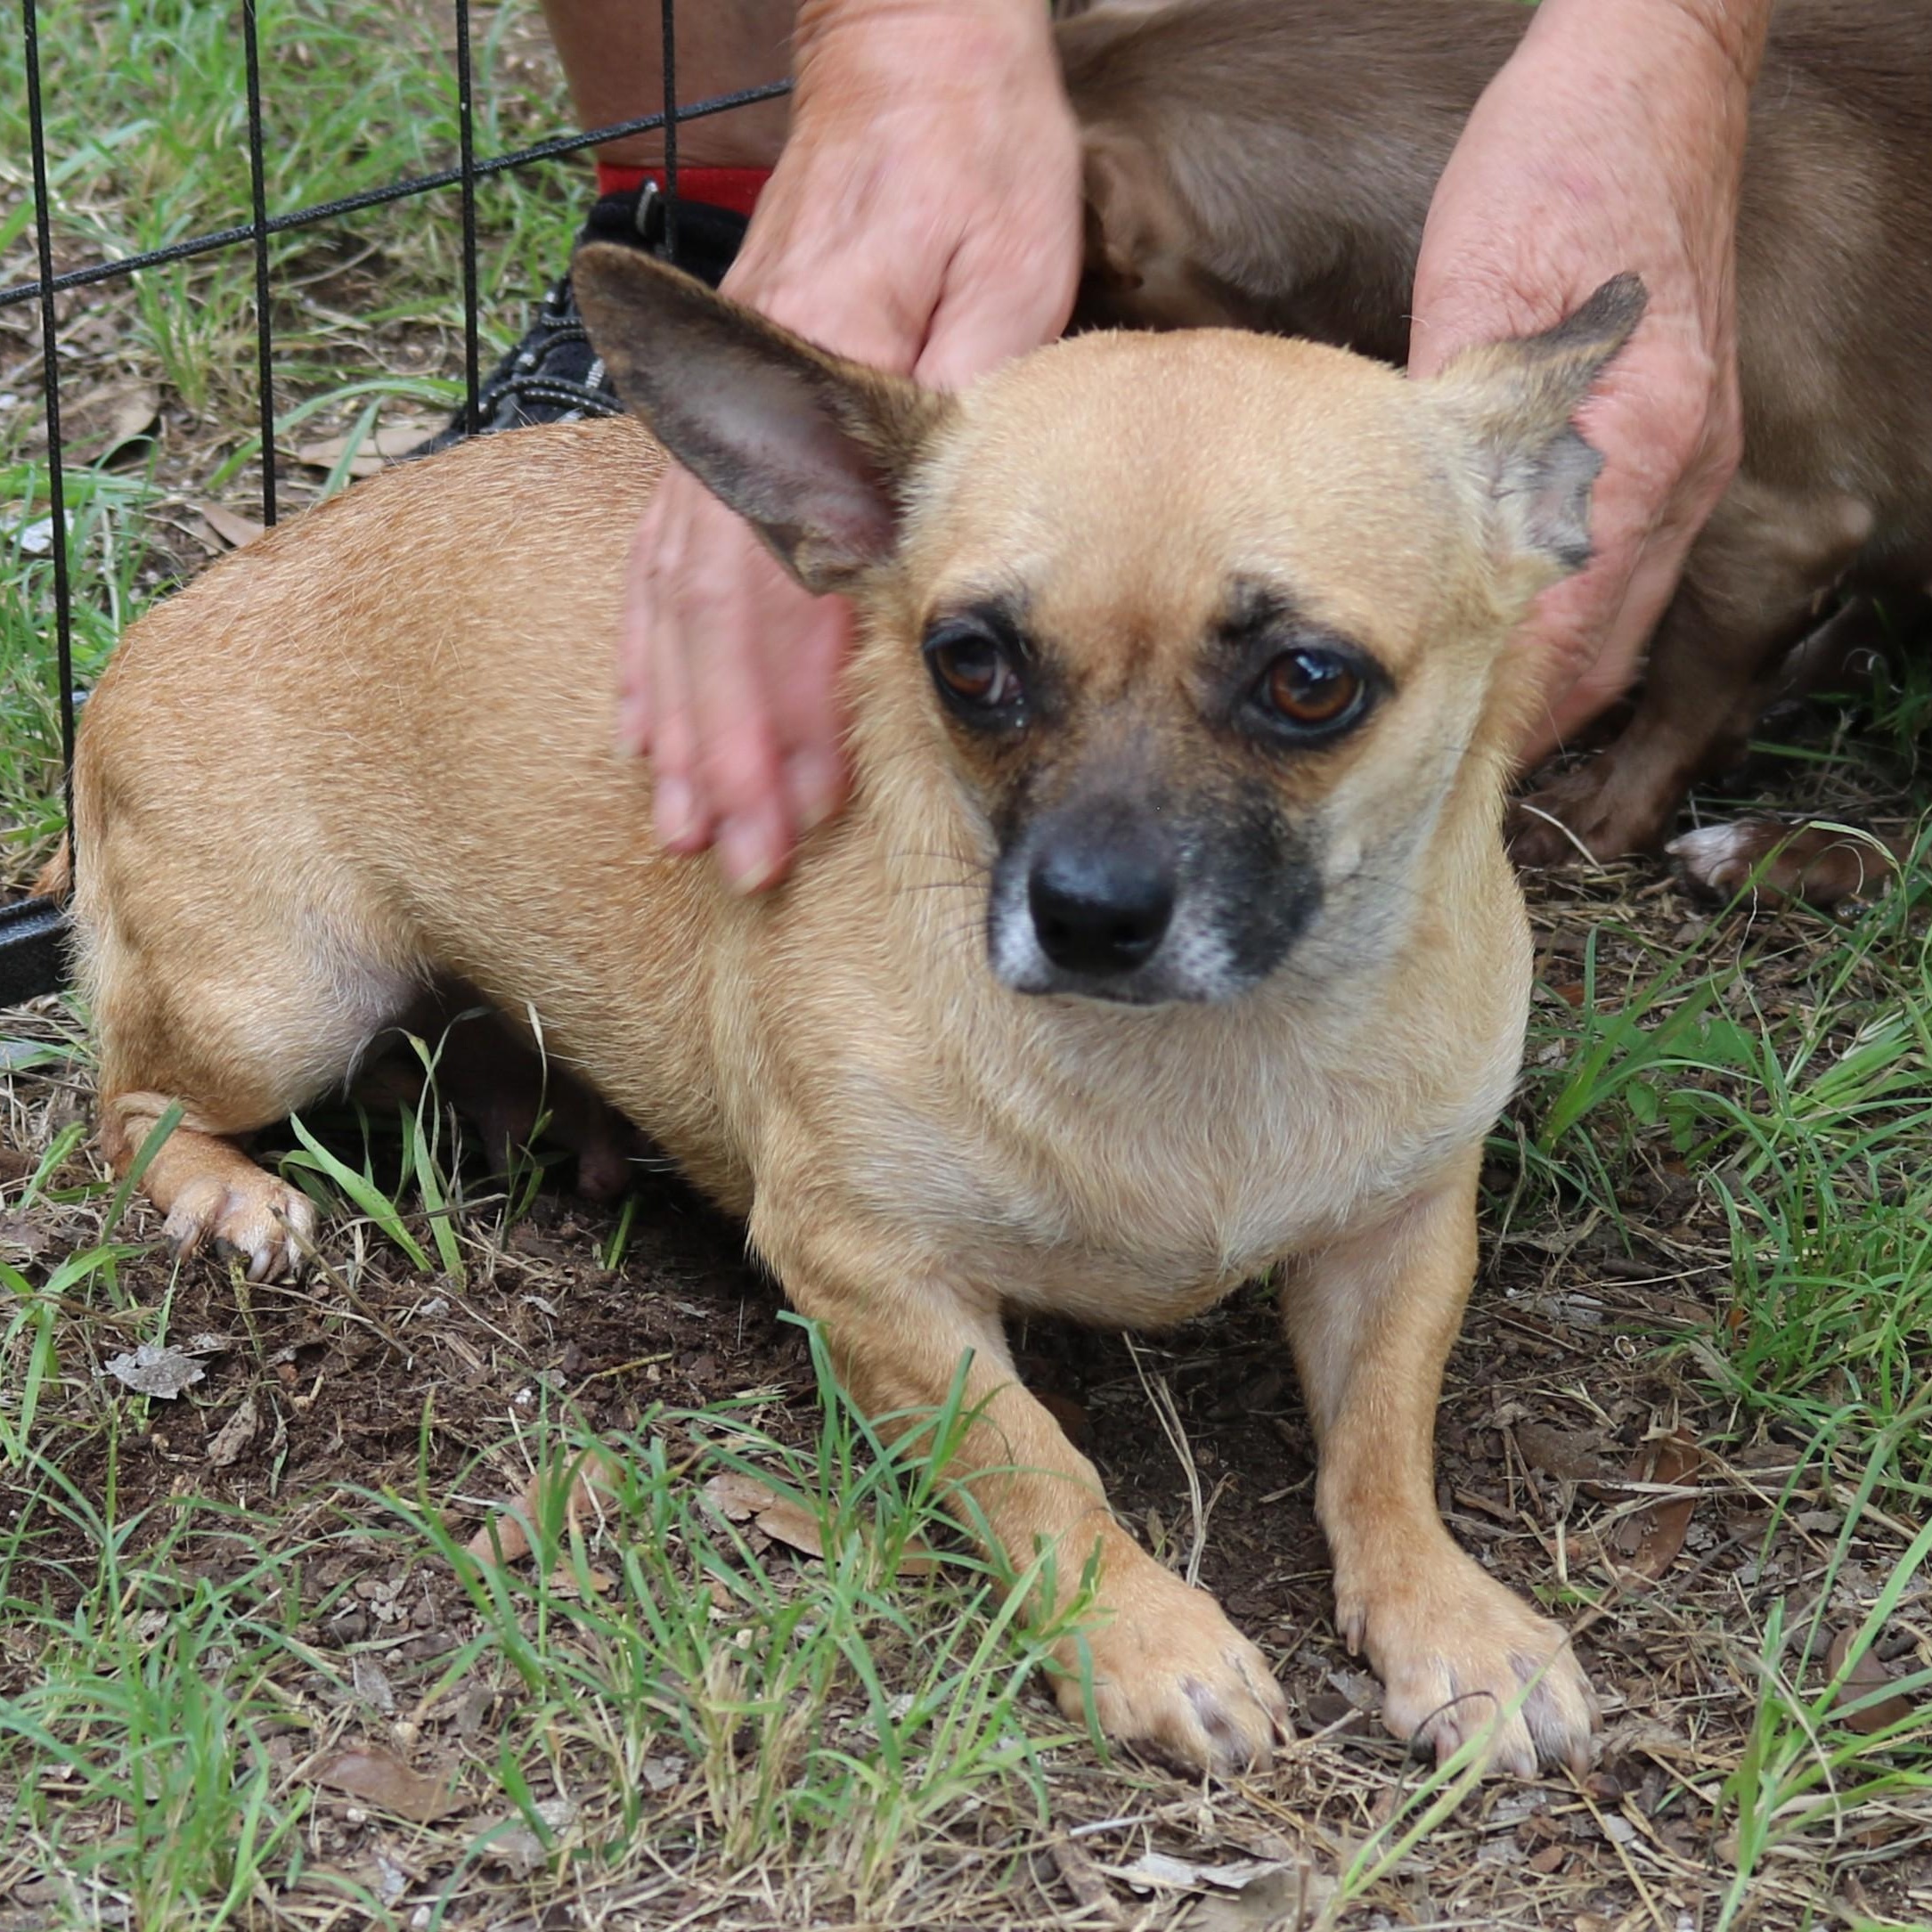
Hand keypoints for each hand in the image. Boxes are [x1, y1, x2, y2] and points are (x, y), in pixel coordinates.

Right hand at [620, 0, 1083, 890]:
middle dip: (728, 748)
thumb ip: (971, 398)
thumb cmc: (975, 163)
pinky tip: (651, 724)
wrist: (904, 61)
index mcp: (823, 381)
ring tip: (688, 826)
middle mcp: (753, 412)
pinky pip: (660, 559)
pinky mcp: (719, 421)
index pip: (782, 582)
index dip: (787, 708)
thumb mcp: (1010, 266)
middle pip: (712, 614)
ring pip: (672, 598)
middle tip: (744, 860)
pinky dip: (652, 653)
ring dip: (680, 719)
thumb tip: (938, 533)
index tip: (800, 809)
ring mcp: (723, 417)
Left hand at [1407, 0, 1771, 766]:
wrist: (1652, 74)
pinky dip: (1576, 617)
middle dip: (1531, 723)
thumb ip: (1452, 422)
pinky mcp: (1680, 434)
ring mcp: (1692, 454)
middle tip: (1444, 782)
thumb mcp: (1472, 291)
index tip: (1442, 769)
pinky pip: (1632, 563)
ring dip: (1555, 681)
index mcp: (1636, 442)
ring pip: (1624, 614)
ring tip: (1474, 739)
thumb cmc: (1555, 166)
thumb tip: (1401, 524)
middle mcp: (1679, 465)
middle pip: (1607, 645)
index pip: (1569, 623)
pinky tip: (1516, 637)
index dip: (1506, 707)